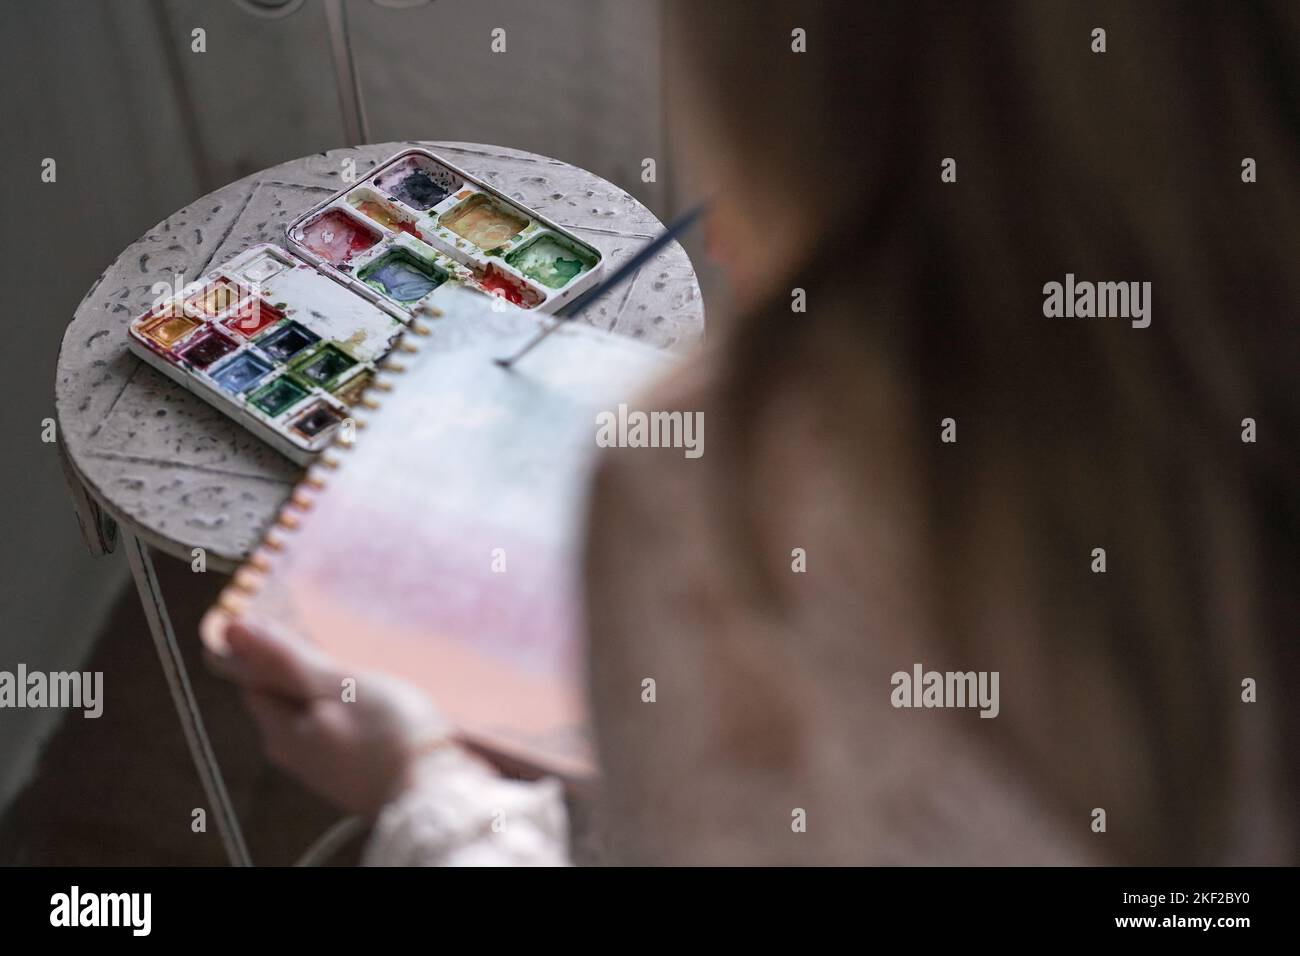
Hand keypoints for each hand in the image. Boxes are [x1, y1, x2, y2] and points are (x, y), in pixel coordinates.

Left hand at [207, 621, 458, 816]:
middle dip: (305, 667)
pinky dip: (354, 707)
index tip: (299, 624)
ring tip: (364, 664)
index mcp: (280, 733)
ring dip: (334, 687)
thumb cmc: (386, 736)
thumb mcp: (335, 685)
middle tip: (336, 638)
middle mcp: (296, 753)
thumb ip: (284, 659)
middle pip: (286, 697)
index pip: (254, 681)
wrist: (438, 790)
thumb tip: (233, 630)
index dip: (271, 649)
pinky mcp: (357, 769)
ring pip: (317, 712)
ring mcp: (328, 765)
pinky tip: (380, 697)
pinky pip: (343, 728)